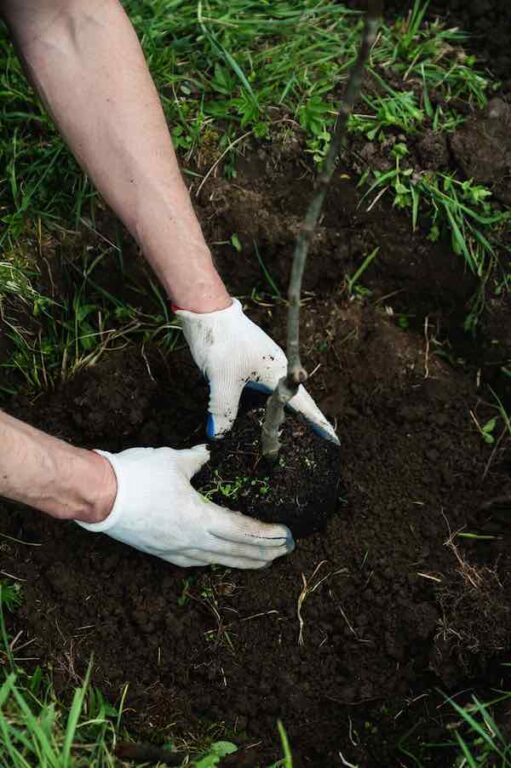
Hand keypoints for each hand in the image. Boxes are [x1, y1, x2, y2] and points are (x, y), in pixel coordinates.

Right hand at [76, 444, 293, 568]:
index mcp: (200, 519)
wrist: (99, 496)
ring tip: (264, 561)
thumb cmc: (137, 476)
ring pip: (218, 560)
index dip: (266, 534)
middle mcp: (192, 541)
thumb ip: (198, 459)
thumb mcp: (174, 460)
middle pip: (235, 551)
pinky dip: (217, 560)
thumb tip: (210, 453)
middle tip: (285, 551)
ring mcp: (176, 550)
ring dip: (243, 561)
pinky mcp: (161, 552)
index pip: (242, 530)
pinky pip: (197, 561)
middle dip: (264, 552)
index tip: (286, 535)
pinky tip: (221, 560)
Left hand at [176, 299, 338, 440]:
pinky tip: (250, 419)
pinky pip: (258, 393)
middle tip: (312, 445)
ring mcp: (260, 367)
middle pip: (292, 404)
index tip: (333, 440)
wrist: (207, 310)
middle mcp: (274, 371)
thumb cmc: (221, 341)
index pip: (303, 405)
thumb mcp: (222, 380)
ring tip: (281, 439)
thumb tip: (219, 436)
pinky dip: (257, 408)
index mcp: (278, 373)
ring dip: (277, 418)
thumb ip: (223, 409)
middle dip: (302, 425)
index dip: (318, 424)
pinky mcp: (246, 365)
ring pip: (273, 399)